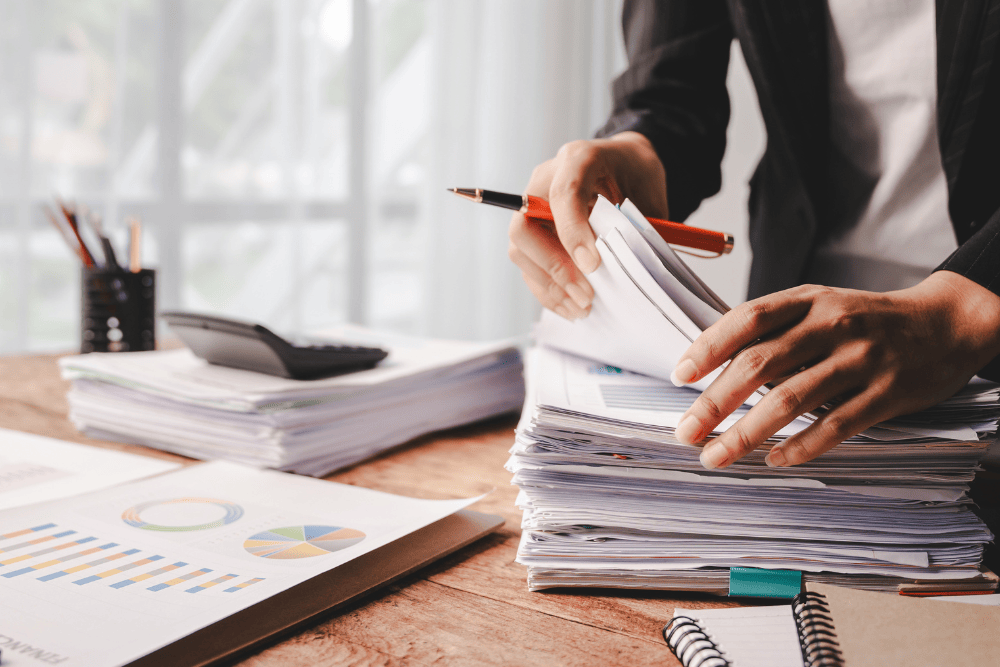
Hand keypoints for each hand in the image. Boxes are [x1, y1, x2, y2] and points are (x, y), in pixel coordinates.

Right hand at [507, 131, 668, 319]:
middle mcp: (545, 181)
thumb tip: (627, 270)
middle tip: (585, 294)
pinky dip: (548, 291)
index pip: (562, 194)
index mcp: (577, 159)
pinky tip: (571, 306)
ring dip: (550, 286)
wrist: (626, 165)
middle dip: (554, 266)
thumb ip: (636, 225)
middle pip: (524, 227)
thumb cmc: (637, 176)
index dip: (572, 232)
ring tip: (582, 307)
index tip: (592, 265)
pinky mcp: (533, 233)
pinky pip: (528, 266)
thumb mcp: (648, 192)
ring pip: (520, 252)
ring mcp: (533, 208)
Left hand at [670, 271, 999, 467]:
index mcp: (809, 299)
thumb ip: (774, 328)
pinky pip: (835, 426)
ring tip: (715, 457)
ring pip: (790, 401)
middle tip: (685, 432)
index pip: (748, 319)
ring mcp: (861, 360)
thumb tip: (712, 364)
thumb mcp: (820, 305)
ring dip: (745, 434)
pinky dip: (799, 447)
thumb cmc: (866, 319)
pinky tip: (773, 460)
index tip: (680, 376)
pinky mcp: (886, 394)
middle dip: (715, 402)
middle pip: (760, 365)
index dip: (709, 347)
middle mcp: (832, 325)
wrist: (947, 322)